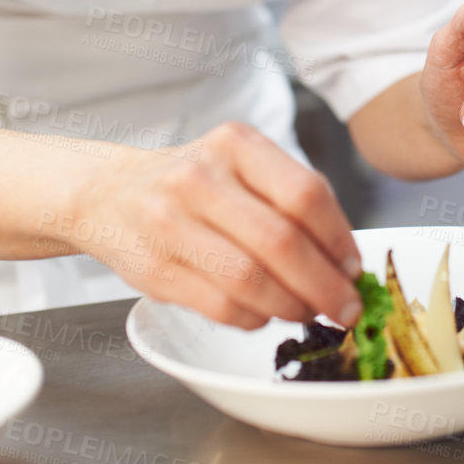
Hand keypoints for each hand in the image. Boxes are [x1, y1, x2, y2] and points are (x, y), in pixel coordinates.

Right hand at [47, 120, 363, 329]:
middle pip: (281, 242)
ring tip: (308, 312)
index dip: (339, 239)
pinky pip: (221, 307)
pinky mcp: (154, 269)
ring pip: (250, 280)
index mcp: (234, 145)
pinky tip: (265, 314)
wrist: (108, 193)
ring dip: (291, 307)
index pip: (304, 193)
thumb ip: (289, 200)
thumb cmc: (193, 184)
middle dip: (326, 285)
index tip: (355, 268)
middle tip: (347, 308)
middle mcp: (200, 178)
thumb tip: (346, 261)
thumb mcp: (239, 166)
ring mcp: (171, 223)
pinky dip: (255, 319)